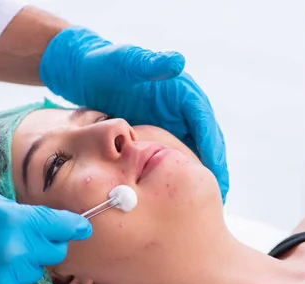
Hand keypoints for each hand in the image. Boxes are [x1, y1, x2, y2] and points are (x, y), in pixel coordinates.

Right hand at [0, 190, 90, 283]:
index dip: (75, 227)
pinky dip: (3, 283)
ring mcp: (5, 279)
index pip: (62, 226)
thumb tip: (47, 224)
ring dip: (20, 266)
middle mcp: (16, 252)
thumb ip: (23, 215)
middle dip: (44, 246)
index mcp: (17, 222)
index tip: (83, 228)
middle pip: (54, 254)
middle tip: (21, 240)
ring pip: (32, 274)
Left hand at [40, 26, 228, 201]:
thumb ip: (148, 62)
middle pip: (206, 141)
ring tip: (211, 202)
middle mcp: (182, 109)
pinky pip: (176, 158)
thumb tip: (177, 61)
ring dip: (202, 176)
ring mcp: (172, 123)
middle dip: (215, 168)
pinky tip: (181, 196)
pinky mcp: (160, 135)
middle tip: (220, 196)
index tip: (216, 174)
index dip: (211, 148)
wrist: (84, 71)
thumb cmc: (104, 65)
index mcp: (180, 92)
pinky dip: (182, 176)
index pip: (204, 122)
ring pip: (195, 153)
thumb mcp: (125, 63)